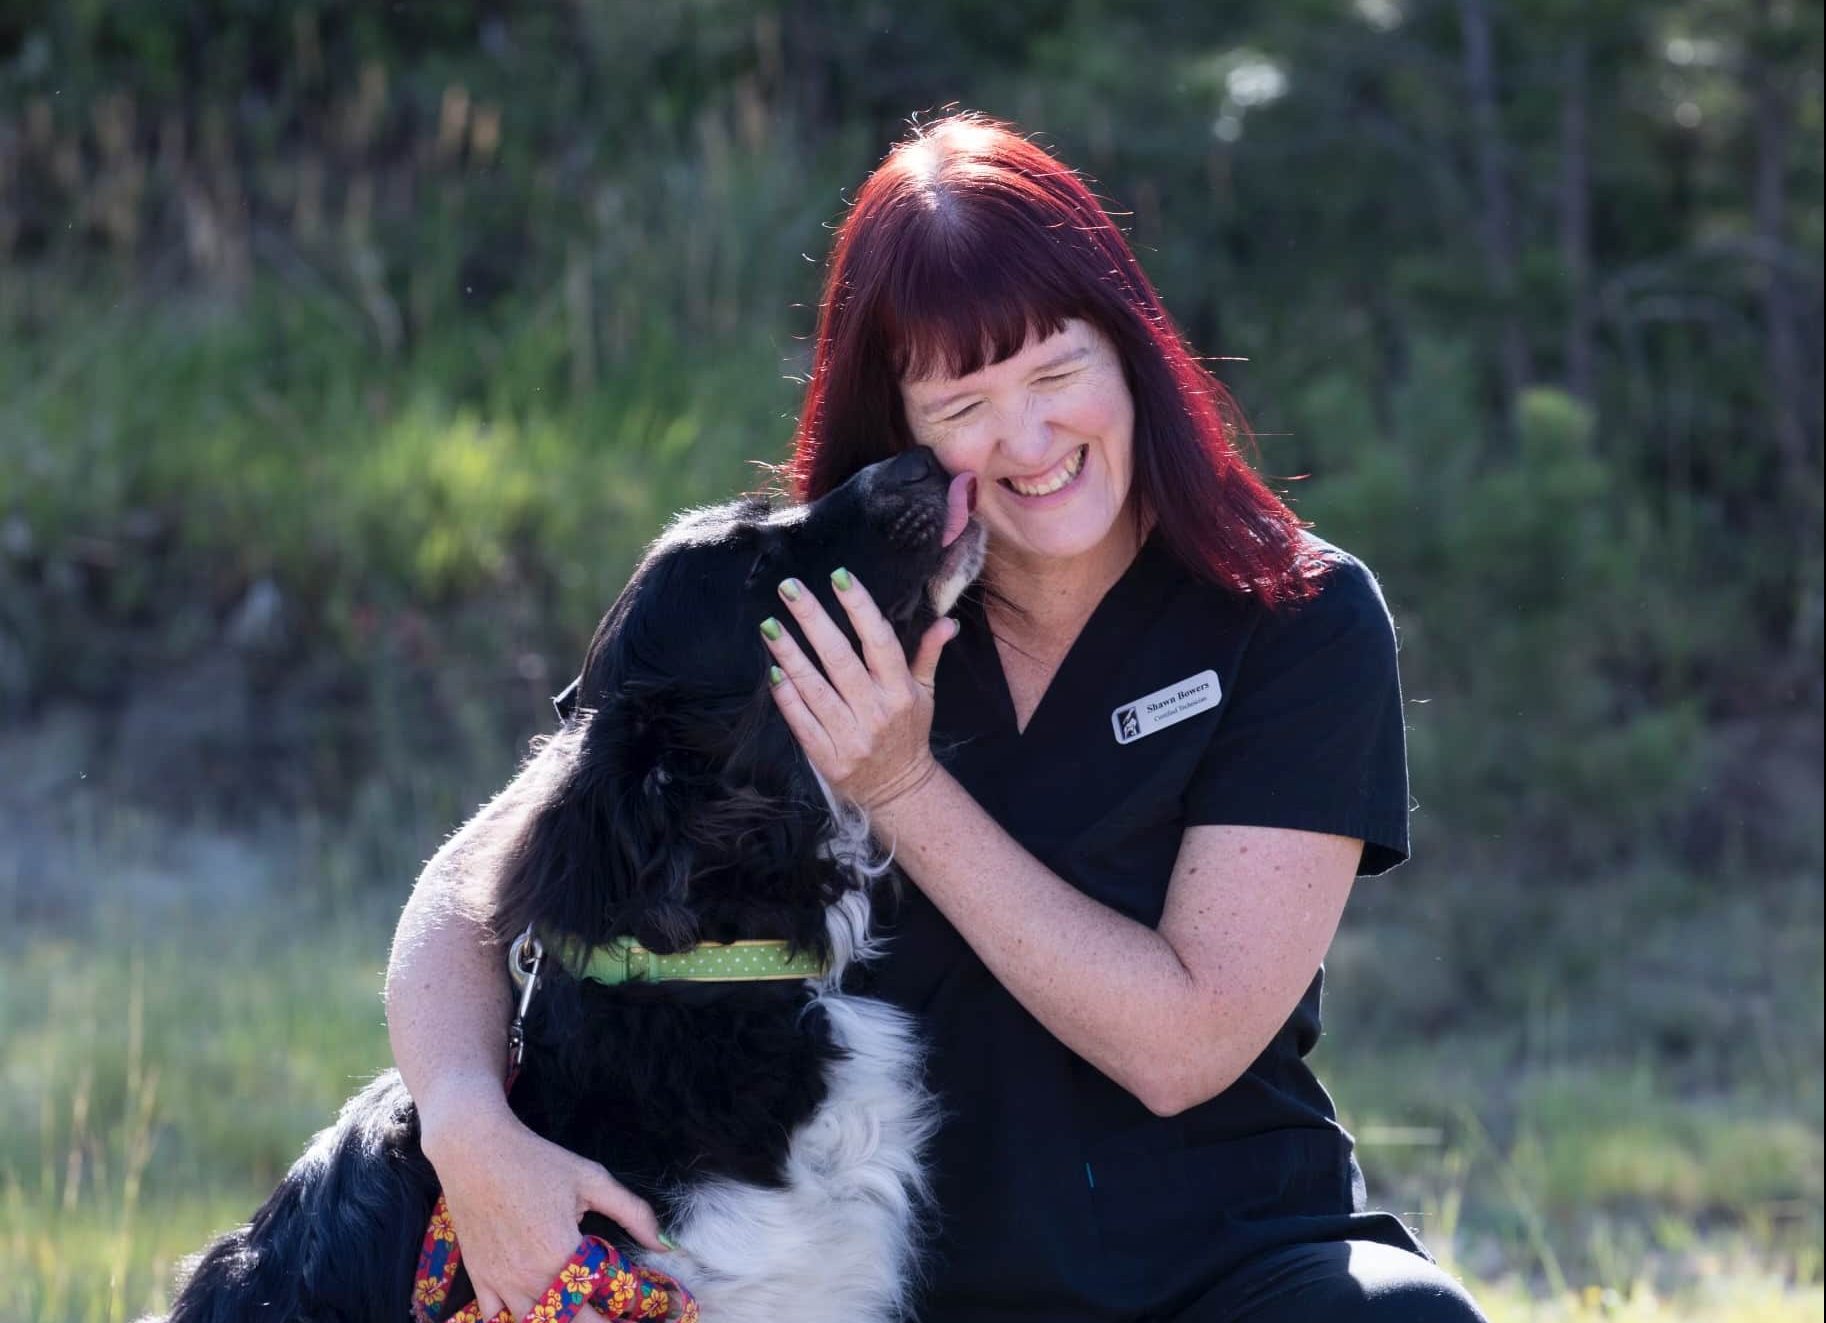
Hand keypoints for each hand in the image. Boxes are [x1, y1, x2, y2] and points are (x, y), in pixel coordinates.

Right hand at [420, 1098, 669, 1319]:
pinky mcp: (479, 1278)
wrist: (474, 1150)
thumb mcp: (592, 1179)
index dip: (616, 1316)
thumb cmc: (536, 1161)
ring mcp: (500, 1282)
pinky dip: (517, 1316)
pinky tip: (535, 1306)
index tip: (631, 1314)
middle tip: (606, 1309)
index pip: (596, 1309)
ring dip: (558, 1318)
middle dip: (591, 1320)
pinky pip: (496, 1318)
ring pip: (532, 1322)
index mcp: (561, 1255)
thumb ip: (633, 1214)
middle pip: (567, 1322)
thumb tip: (664, 1246)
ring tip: (577, 1305)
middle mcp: (528, 1278)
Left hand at [761, 569, 956, 811]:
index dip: (859, 607)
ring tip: (770, 625)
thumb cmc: (908, 732)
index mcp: (900, 691)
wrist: (899, 789)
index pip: (879, 641)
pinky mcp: (827, 757)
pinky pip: (802, 721)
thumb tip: (947, 622)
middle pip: (840, 658)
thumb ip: (928, 654)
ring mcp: (849, 735)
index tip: (839, 576)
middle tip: (789, 588)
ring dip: (789, 654)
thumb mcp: (926, 693)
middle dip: (813, 619)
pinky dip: (787, 696)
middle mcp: (875, 711)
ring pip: (815, 688)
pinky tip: (772, 671)